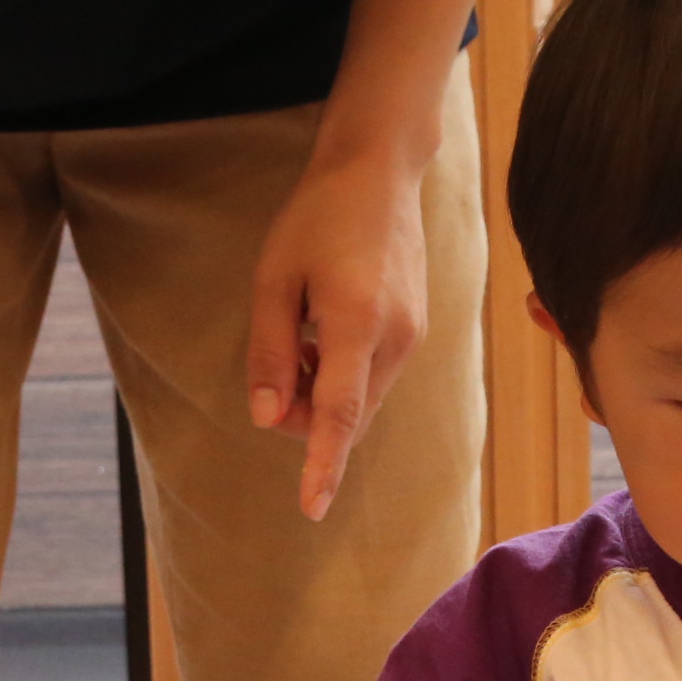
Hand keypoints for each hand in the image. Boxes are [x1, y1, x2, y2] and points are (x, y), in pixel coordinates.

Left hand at [246, 142, 430, 520]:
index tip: (312, 507)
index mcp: (355, 322)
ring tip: (302, 334)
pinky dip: (341, 376)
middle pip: (345, 415)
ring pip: (360, 401)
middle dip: (302, 415)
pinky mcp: (416, 332)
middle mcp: (395, 338)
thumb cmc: (317, 218)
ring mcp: (412, 337)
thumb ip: (269, 352)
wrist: (378, 172)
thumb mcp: (273, 280)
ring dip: (322, 393)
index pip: (338, 413)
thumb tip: (266, 417)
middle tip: (274, 368)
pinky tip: (324, 332)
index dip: (323, 463)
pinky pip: (373, 378)